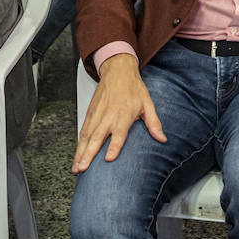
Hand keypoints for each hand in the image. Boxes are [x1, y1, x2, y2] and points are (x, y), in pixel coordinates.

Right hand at [73, 54, 164, 172]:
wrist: (118, 70)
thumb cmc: (133, 88)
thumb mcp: (147, 104)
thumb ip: (153, 123)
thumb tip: (162, 139)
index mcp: (123, 115)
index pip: (118, 133)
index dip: (114, 146)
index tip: (109, 159)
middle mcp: (108, 116)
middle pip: (97, 137)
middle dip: (89, 154)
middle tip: (82, 168)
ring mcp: (97, 114)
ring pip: (87, 136)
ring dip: (80, 152)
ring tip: (76, 167)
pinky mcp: (90, 112)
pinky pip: (83, 130)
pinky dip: (79, 143)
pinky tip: (77, 154)